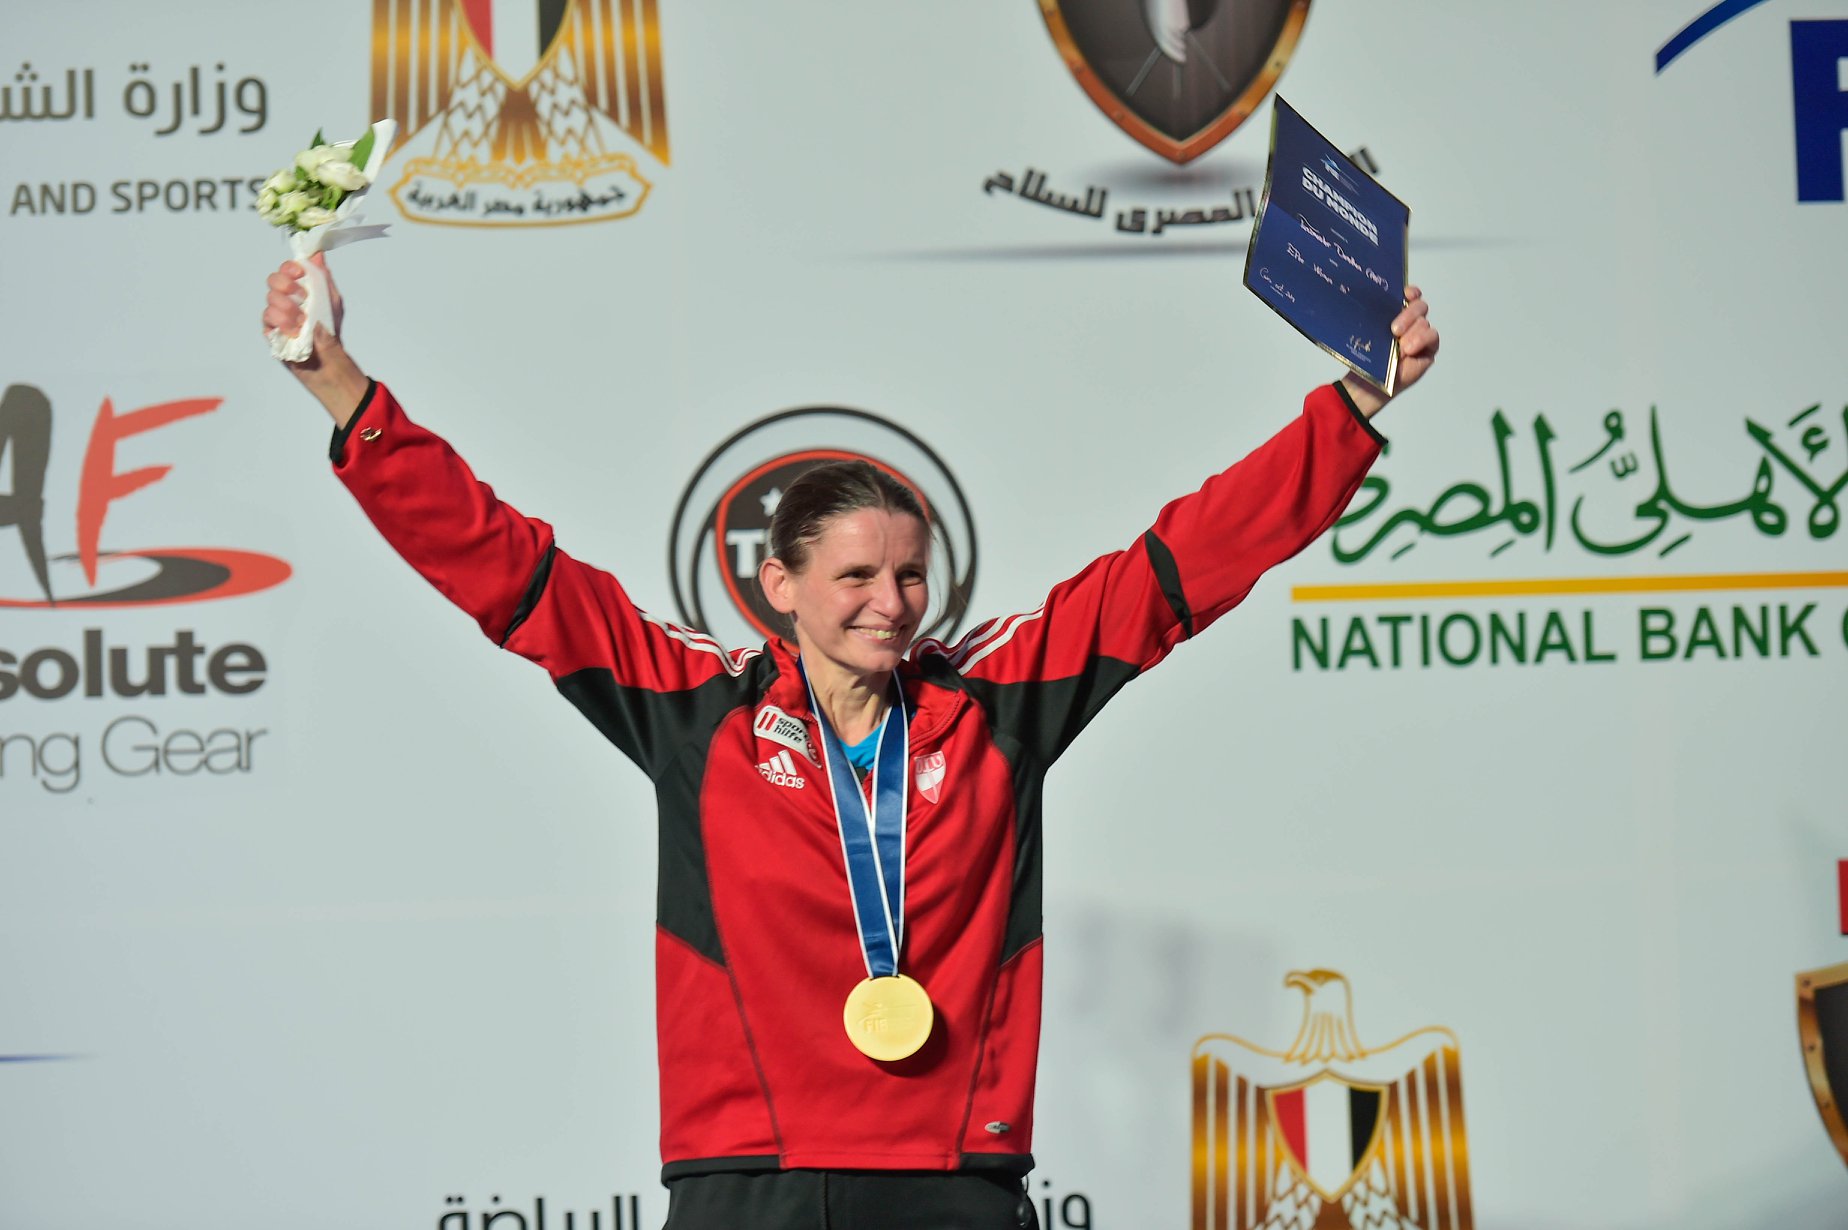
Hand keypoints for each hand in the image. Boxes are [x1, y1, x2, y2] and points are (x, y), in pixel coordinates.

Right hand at [261, 253, 368, 425]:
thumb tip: (317, 253)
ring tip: (302, 320)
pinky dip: (283, 322)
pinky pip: (268, 317)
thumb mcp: (332, 300)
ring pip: (270, 298)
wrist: (327, 357)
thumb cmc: (329, 328)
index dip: (289, 268)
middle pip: (273, 280)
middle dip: (287, 285)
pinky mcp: (269, 330)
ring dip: (289, 307)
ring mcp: (275, 314)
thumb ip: (323, 277)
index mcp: (298, 288)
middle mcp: (284, 298)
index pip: (286, 269)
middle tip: (302, 298)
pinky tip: (295, 330)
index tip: (300, 273)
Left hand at [1339, 285, 1439, 418]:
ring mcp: (1421, 334)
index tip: (1406, 294)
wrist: (1370, 382)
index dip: (1411, 292)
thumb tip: (1378, 304)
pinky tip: (1409, 350)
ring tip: (1400, 348)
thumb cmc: (1369, 357)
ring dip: (1412, 333)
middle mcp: (1411, 321)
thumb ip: (1379, 318)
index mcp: (1396, 313)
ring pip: (1423, 322)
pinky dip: (1422, 340)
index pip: (1410, 295)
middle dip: (1408, 314)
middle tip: (1394, 330)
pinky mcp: (1429, 347)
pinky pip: (1432, 336)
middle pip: (1419, 306)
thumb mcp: (1371, 334)